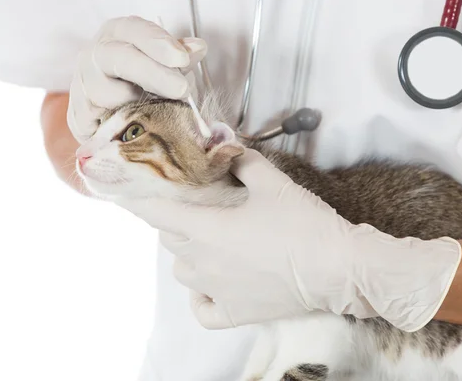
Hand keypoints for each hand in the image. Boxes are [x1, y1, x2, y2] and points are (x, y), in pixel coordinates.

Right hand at [67, 16, 206, 142]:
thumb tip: (198, 48)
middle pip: (118, 58)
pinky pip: (101, 125)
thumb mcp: (162, 66)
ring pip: (108, 94)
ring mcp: (81, 86)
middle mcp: (93, 56)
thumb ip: (178, 58)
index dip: (157, 42)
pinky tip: (138, 131)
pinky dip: (122, 129)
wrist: (107, 115)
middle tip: (181, 89)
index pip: (133, 29)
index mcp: (116, 35)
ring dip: (140, 105)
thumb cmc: (141, 83)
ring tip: (161, 114)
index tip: (183, 58)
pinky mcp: (78, 118)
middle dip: (153, 73)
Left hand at [118, 149, 461, 331]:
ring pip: (182, 271)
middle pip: (170, 240)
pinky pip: (202, 309)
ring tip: (206, 243)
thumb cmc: (304, 224)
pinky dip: (200, 297)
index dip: (139, 201)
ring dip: (186, 254)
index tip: (124, 194)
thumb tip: (229, 148)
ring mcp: (217, 291)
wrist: (337, 268)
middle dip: (173, 222)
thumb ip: (245, 163)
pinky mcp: (236, 313)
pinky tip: (210, 285)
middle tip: (193, 210)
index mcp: (208, 229)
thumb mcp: (274, 183)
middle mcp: (204, 263)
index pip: (158, 213)